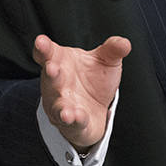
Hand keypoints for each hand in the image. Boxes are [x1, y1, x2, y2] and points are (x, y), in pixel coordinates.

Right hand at [34, 34, 130, 150]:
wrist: (96, 108)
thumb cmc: (94, 78)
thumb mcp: (105, 60)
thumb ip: (112, 50)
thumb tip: (124, 43)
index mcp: (60, 61)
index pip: (48, 53)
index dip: (43, 47)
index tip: (40, 41)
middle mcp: (56, 83)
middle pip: (51, 77)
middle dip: (51, 72)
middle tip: (52, 68)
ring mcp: (61, 104)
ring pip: (59, 104)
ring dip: (61, 105)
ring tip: (65, 109)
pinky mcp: (71, 123)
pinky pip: (72, 122)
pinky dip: (74, 120)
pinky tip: (76, 117)